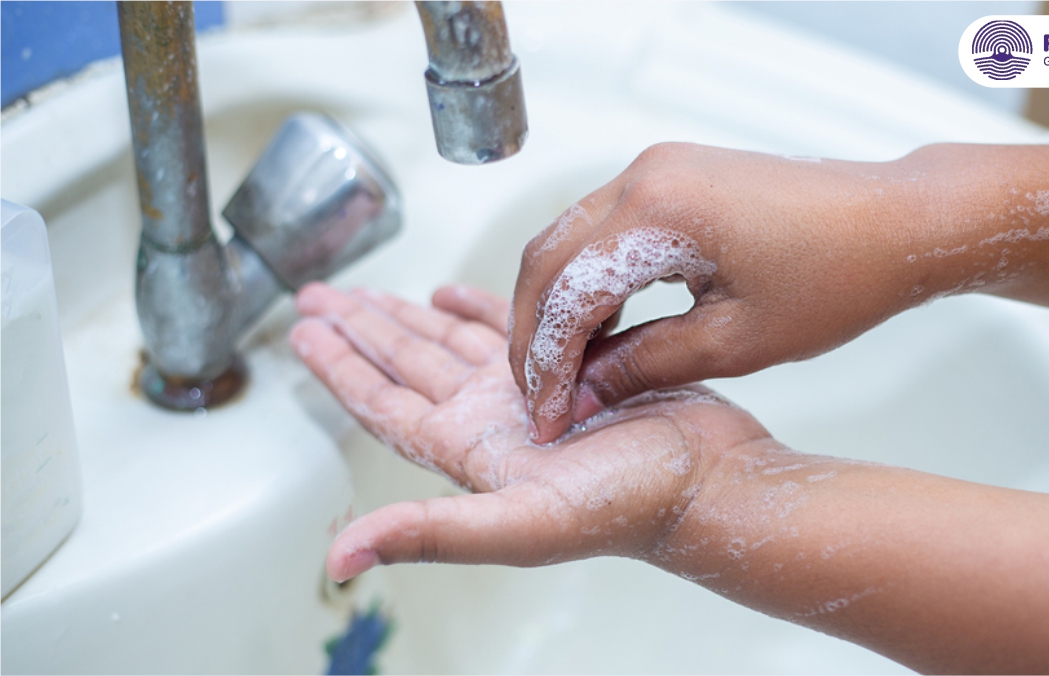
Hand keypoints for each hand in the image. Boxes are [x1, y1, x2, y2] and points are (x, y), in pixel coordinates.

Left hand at [289, 282, 771, 580]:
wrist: (711, 480)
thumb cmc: (630, 506)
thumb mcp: (523, 522)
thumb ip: (430, 534)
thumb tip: (339, 558)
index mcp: (469, 449)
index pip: (384, 403)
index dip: (340, 369)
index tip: (304, 331)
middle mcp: (492, 418)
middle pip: (407, 365)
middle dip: (361, 330)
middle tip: (318, 296)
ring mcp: (531, 390)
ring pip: (453, 341)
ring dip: (410, 316)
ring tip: (371, 291)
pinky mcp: (574, 362)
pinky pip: (513, 326)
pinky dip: (479, 305)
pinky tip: (453, 292)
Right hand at [508, 143, 927, 443]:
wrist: (896, 222)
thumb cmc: (839, 275)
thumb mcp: (736, 342)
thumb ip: (645, 365)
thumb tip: (583, 393)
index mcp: (659, 211)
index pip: (566, 293)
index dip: (547, 363)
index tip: (547, 415)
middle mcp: (645, 175)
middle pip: (548, 258)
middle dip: (534, 333)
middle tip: (541, 397)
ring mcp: (656, 168)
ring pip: (567, 241)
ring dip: (556, 306)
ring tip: (565, 373)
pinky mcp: (671, 176)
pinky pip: (602, 230)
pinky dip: (587, 281)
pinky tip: (599, 331)